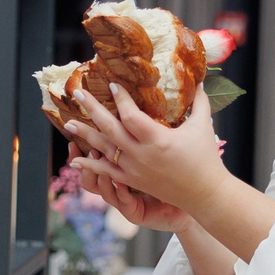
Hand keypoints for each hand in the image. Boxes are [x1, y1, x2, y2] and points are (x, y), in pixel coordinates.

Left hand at [64, 82, 226, 223]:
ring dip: (85, 135)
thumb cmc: (206, 158)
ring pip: (104, 149)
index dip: (121, 100)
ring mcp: (134, 170)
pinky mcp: (133, 180)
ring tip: (69, 122)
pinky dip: (90, 165)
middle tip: (78, 93)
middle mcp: (142, 155)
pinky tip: (74, 160)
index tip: (112, 85)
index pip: (132, 117)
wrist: (204, 194)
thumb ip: (199, 102)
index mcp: (158, 140)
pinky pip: (107, 172)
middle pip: (111, 129)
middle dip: (92, 109)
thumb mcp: (203, 126)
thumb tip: (198, 80)